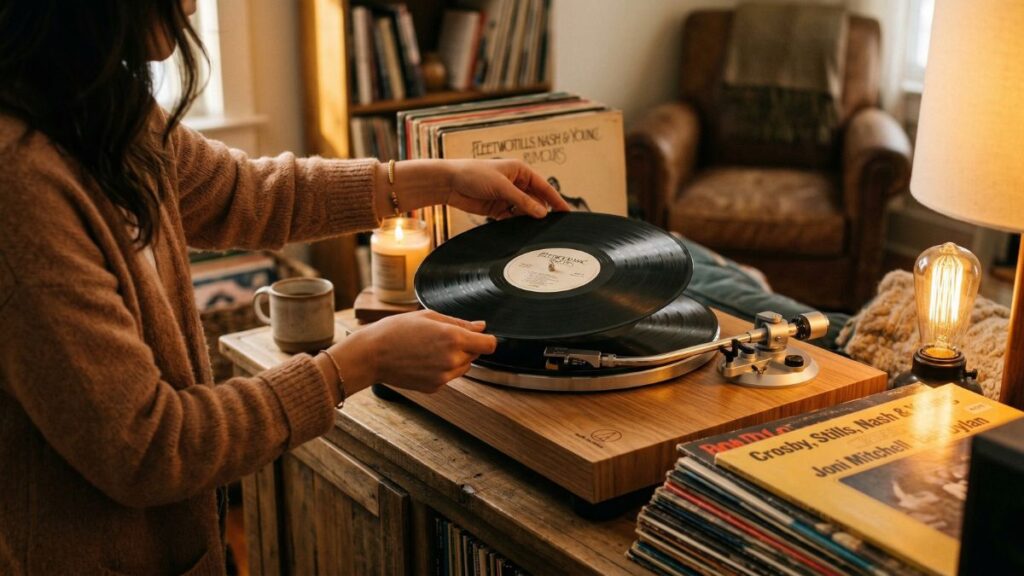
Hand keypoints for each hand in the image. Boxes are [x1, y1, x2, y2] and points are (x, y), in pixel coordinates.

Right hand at [326, 310, 496, 396]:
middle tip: (440, 338)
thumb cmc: (396, 330)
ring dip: (455, 358)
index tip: (479, 336)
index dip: (486, 339)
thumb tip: (481, 326)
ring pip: (464, 367)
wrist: (372, 354)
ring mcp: (444, 376)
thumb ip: (459, 322)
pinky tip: (423, 360)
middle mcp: (452, 359)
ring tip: (430, 349)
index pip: (489, 344)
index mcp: (453, 338)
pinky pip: (448, 376)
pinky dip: (442, 369)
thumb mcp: (428, 317)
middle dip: (466, 346)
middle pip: (476, 355)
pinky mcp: (435, 387)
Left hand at [445, 159, 570, 218]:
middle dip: (542, 212)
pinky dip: (516, 223)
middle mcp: (516, 183)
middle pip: (535, 200)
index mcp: (520, 171)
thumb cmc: (473, 174)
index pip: (543, 187)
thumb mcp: (502, 187)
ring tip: (537, 230)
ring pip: (525, 211)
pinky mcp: (497, 208)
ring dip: (528, 219)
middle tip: (552, 226)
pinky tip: (521, 230)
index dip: (556, 200)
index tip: (566, 212)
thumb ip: (523, 201)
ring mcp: (507, 196)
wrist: (449, 183)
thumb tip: (542, 213)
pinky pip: (512, 218)